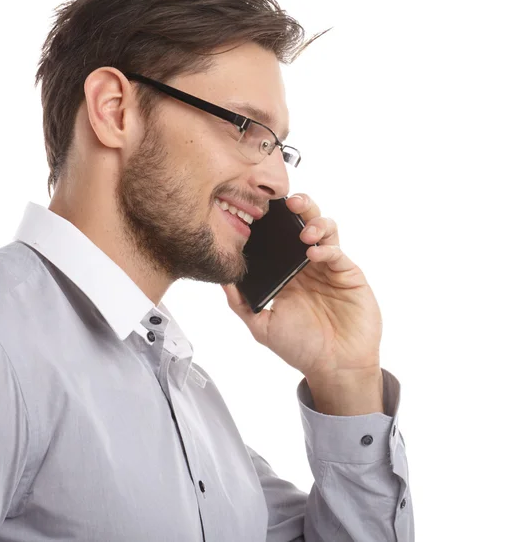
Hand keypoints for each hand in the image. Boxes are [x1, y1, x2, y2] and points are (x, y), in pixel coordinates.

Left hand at [221, 193, 382, 380]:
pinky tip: (313, 254)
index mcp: (286, 272)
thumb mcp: (261, 326)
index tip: (261, 209)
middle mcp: (307, 265)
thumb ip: (240, 303)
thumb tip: (221, 279)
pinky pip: (338, 253)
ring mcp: (328, 268)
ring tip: (304, 233)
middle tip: (288, 202)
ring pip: (325, 230)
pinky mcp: (348, 275)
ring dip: (315, 222)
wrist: (334, 367)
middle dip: (299, 207)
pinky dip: (326, 248)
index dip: (273, 222)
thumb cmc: (300, 347)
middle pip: (303, 224)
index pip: (279, 238)